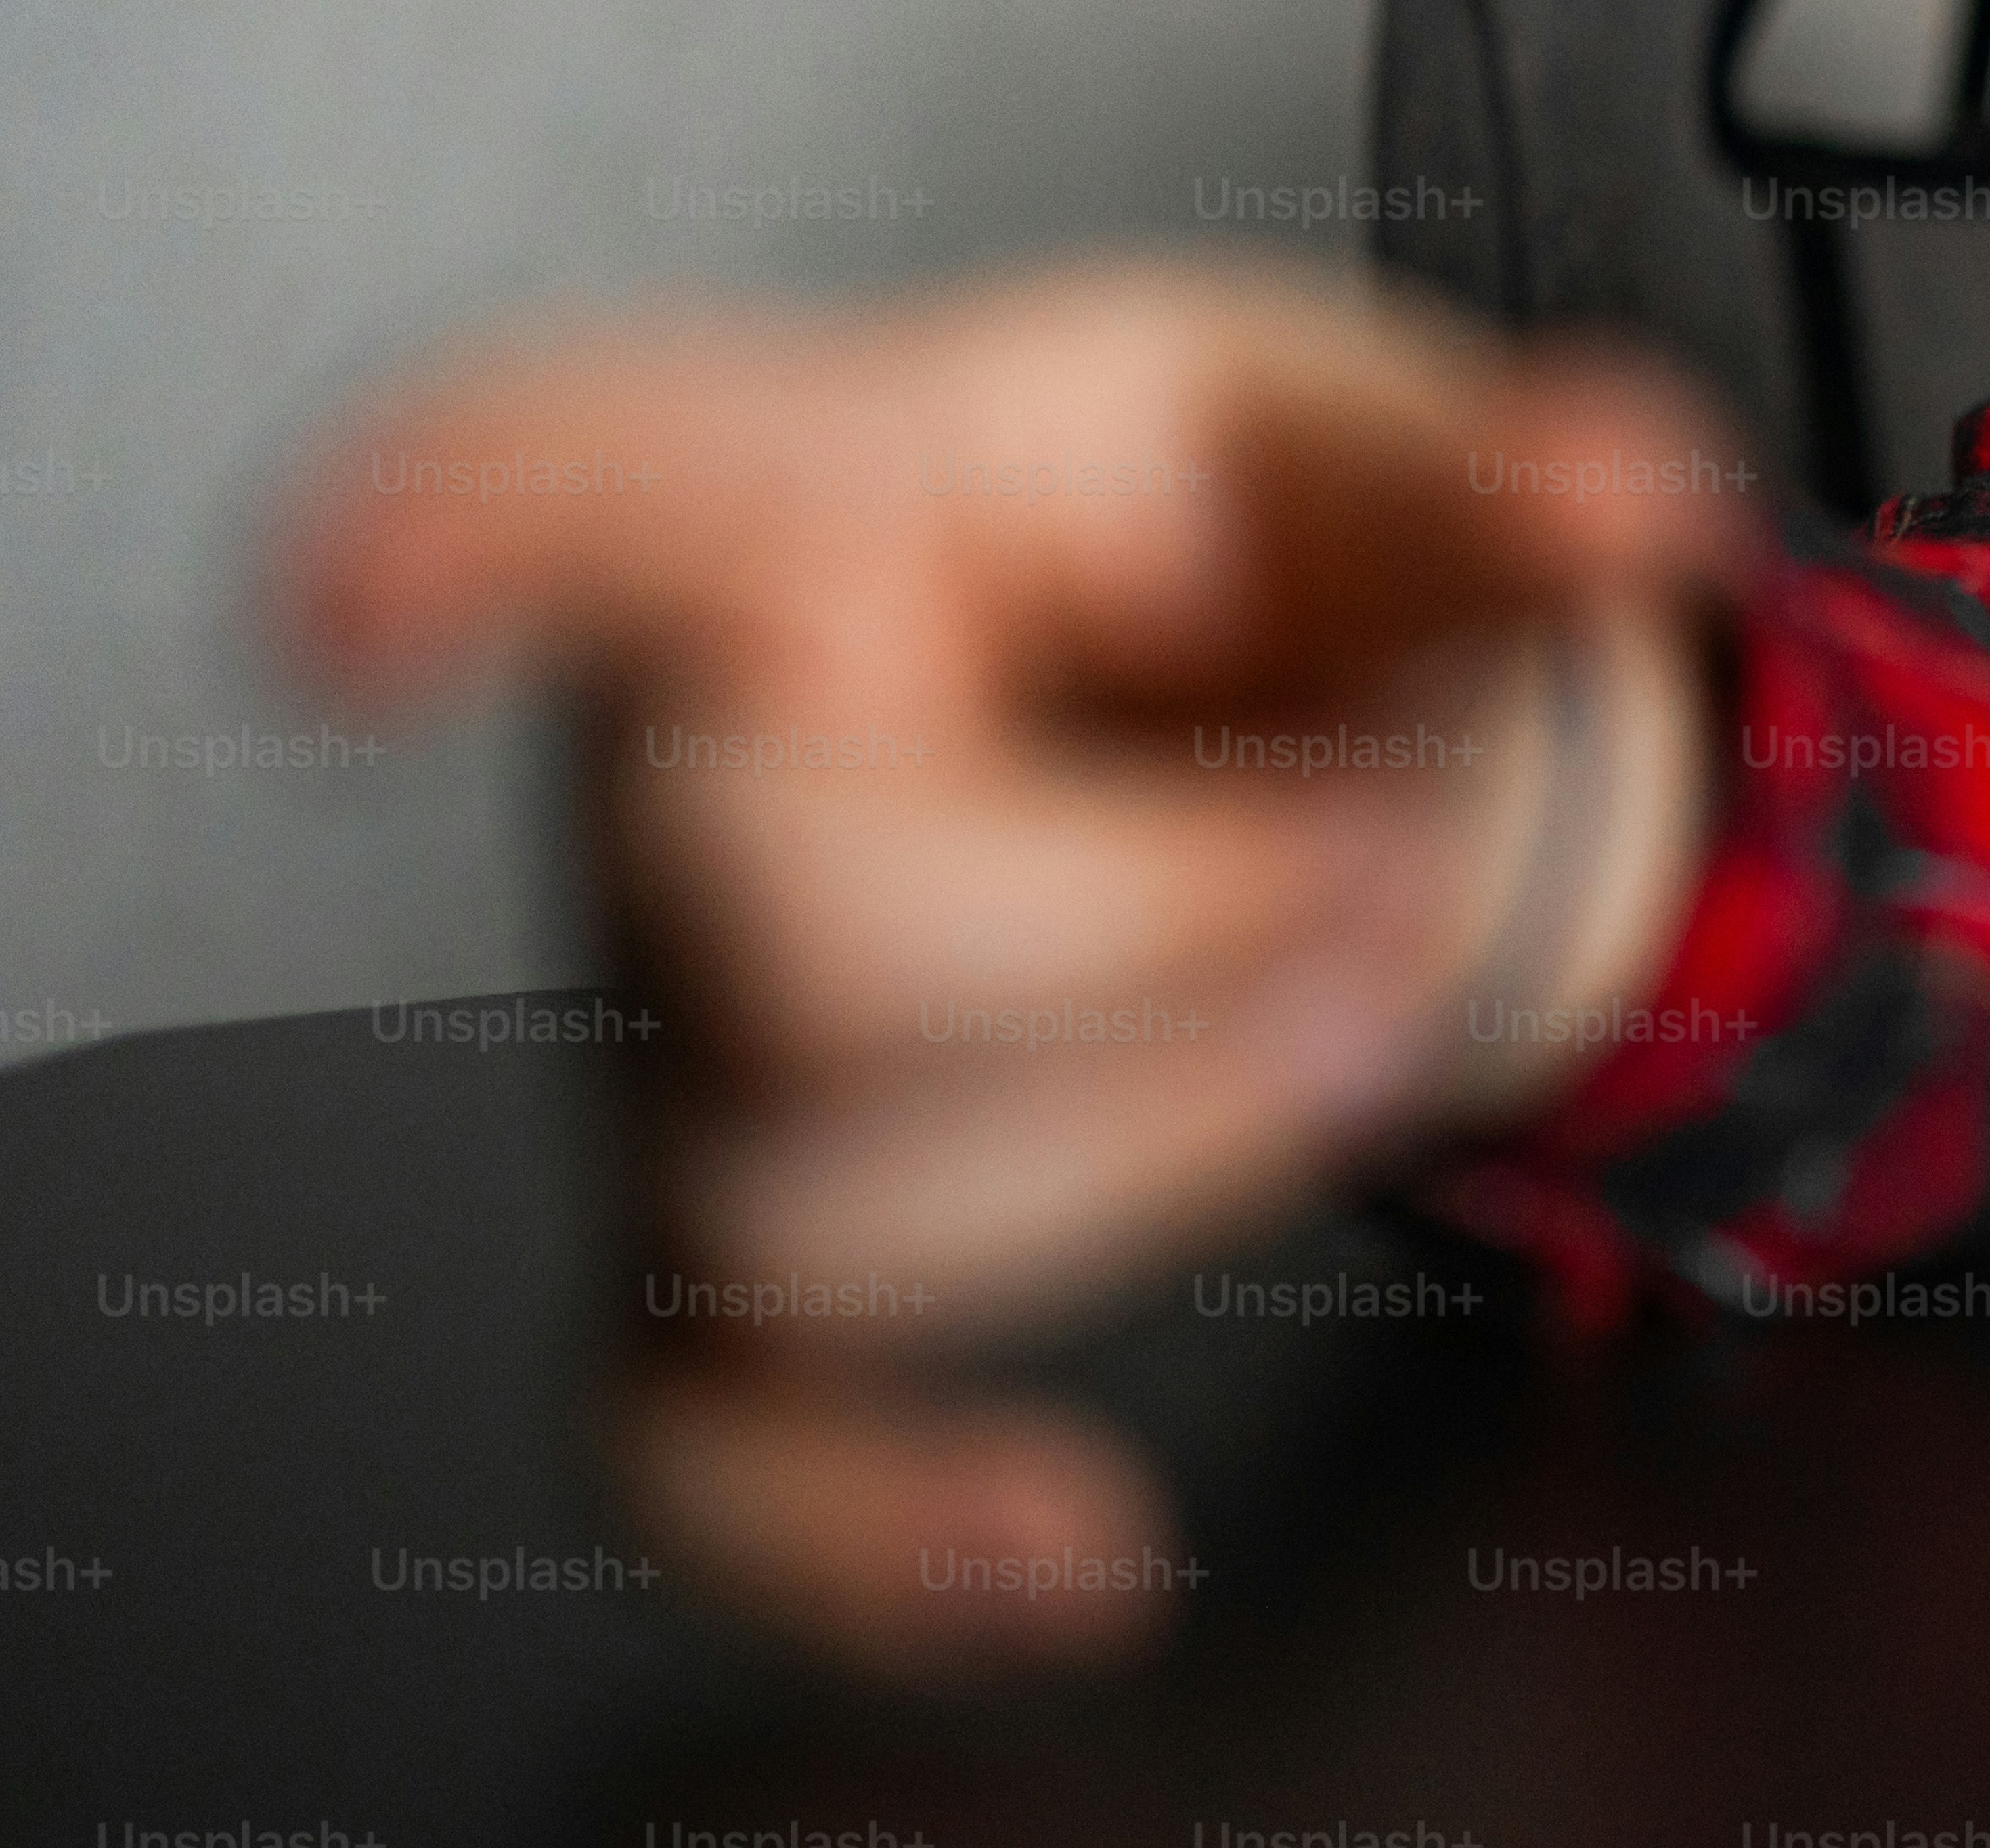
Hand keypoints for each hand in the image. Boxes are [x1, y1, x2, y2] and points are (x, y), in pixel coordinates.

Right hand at [279, 261, 1751, 1675]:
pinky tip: (1060, 1544)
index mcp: (806, 486)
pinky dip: (884, 1541)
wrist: (1222, 701)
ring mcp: (668, 1032)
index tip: (364, 598)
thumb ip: (1504, 472)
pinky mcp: (710, 1248)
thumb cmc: (1215, 551)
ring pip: (816, 1202)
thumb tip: (1625, 492)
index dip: (446, 527)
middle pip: (789, 933)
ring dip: (1165, 1137)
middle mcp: (667, 762)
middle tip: (1377, 857)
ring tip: (1335, 1005)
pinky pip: (708, 1456)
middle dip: (1169, 934)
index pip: (572, 470)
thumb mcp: (1367, 445)